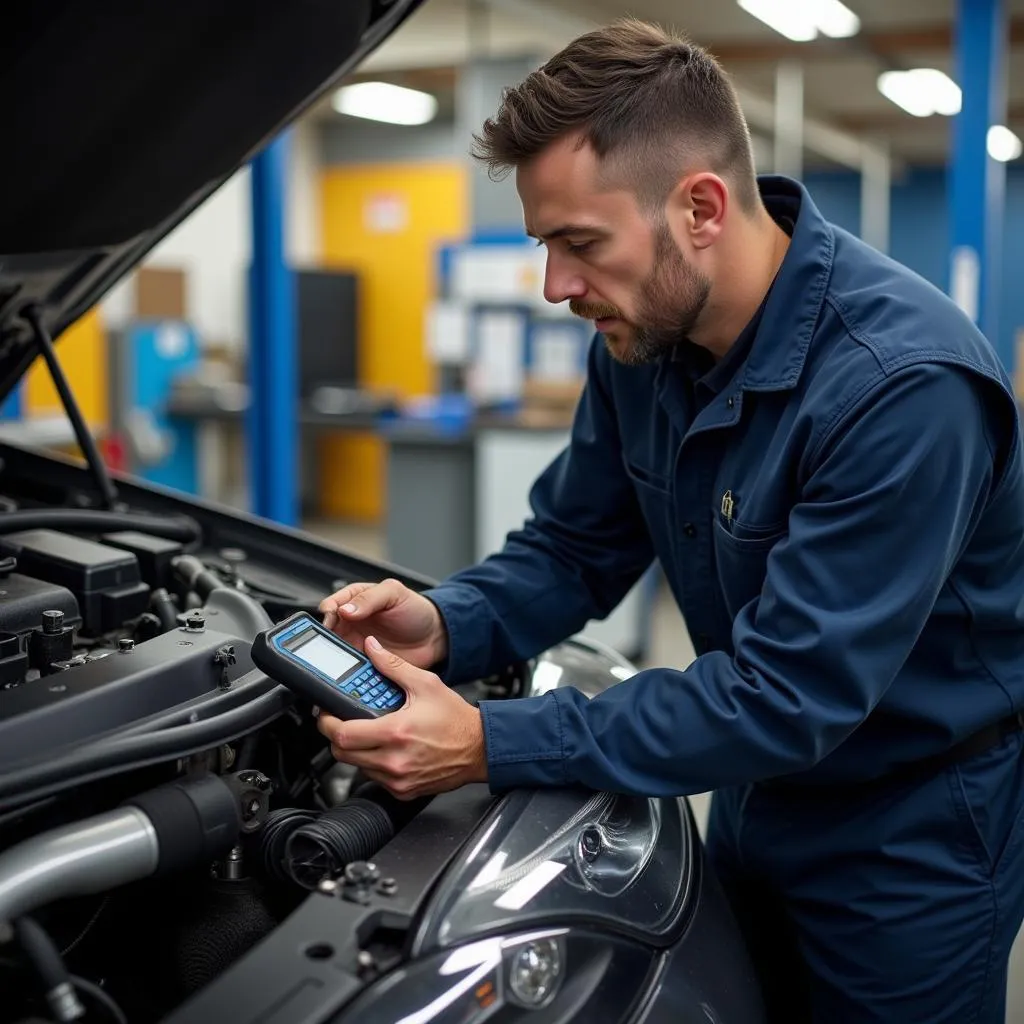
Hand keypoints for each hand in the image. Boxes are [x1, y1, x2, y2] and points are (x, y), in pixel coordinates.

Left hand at [316, 636, 487, 799]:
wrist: (479, 748)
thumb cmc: (456, 720)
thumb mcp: (426, 684)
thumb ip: (393, 665)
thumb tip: (372, 648)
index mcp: (396, 732)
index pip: (343, 735)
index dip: (328, 722)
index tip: (326, 713)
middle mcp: (394, 760)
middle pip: (342, 755)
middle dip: (337, 737)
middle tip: (342, 722)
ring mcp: (398, 780)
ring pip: (357, 767)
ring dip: (356, 751)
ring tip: (368, 733)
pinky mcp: (403, 791)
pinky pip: (374, 779)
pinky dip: (373, 765)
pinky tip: (386, 750)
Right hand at [319, 578, 447, 670]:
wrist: (433, 637)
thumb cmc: (416, 610)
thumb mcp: (394, 593)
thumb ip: (369, 598)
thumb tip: (344, 609)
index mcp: (355, 600)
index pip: (331, 605)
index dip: (328, 612)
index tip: (331, 620)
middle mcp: (351, 623)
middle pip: (327, 631)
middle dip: (325, 639)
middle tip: (330, 645)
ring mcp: (356, 644)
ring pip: (335, 652)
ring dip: (336, 657)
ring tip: (341, 661)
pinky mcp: (364, 664)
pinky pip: (350, 669)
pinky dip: (349, 672)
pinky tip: (353, 673)